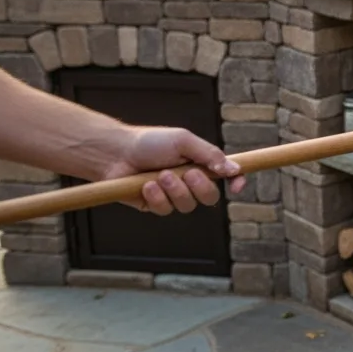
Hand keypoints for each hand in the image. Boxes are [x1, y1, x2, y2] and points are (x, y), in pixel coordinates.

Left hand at [105, 127, 246, 215]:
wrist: (115, 153)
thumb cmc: (150, 142)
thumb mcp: (184, 141)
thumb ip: (210, 155)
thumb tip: (234, 169)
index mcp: (201, 164)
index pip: (228, 176)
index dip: (237, 182)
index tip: (237, 186)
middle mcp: (190, 181)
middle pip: (211, 197)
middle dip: (200, 187)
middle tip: (186, 173)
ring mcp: (173, 195)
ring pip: (188, 206)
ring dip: (175, 190)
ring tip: (160, 175)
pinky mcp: (156, 205)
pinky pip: (165, 210)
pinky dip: (157, 197)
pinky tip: (146, 185)